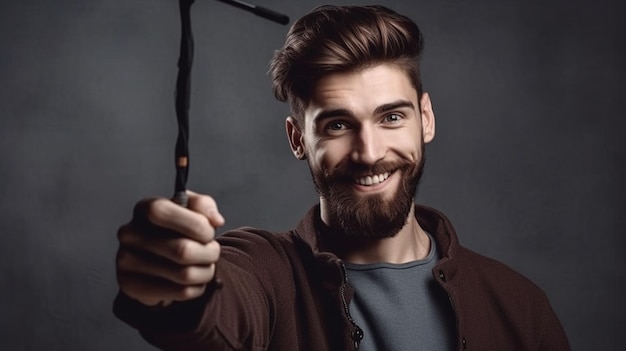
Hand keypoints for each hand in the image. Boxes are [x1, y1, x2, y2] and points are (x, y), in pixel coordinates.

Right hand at [116, 191, 223, 305]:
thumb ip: (204, 206)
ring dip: (206, 272)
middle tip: (213, 253)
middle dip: (209, 253)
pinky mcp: (132, 286)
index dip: (195, 224)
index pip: (164, 213)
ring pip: (184, 274)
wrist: (153, 260)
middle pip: (182, 250)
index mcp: (144, 209)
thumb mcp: (191, 209)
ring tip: (207, 267)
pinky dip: (197, 288)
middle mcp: (130, 234)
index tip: (209, 232)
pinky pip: (180, 292)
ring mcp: (126, 261)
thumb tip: (215, 220)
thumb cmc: (177, 229)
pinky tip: (195, 281)